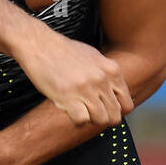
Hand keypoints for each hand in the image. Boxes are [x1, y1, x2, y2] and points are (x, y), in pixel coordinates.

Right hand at [14, 21, 132, 126]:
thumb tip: (115, 91)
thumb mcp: (94, 56)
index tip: (105, 109)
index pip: (127, 105)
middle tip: (89, 111)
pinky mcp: (68, 97)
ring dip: (89, 119)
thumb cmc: (62, 50)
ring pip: (100, 120)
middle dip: (102, 117)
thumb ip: (106, 74)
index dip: (115, 111)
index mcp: (111, 70)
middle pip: (114, 116)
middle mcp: (102, 80)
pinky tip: (68, 109)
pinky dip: (75, 119)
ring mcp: (86, 89)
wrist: (38, 43)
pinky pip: (82, 121)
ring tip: (78, 109)